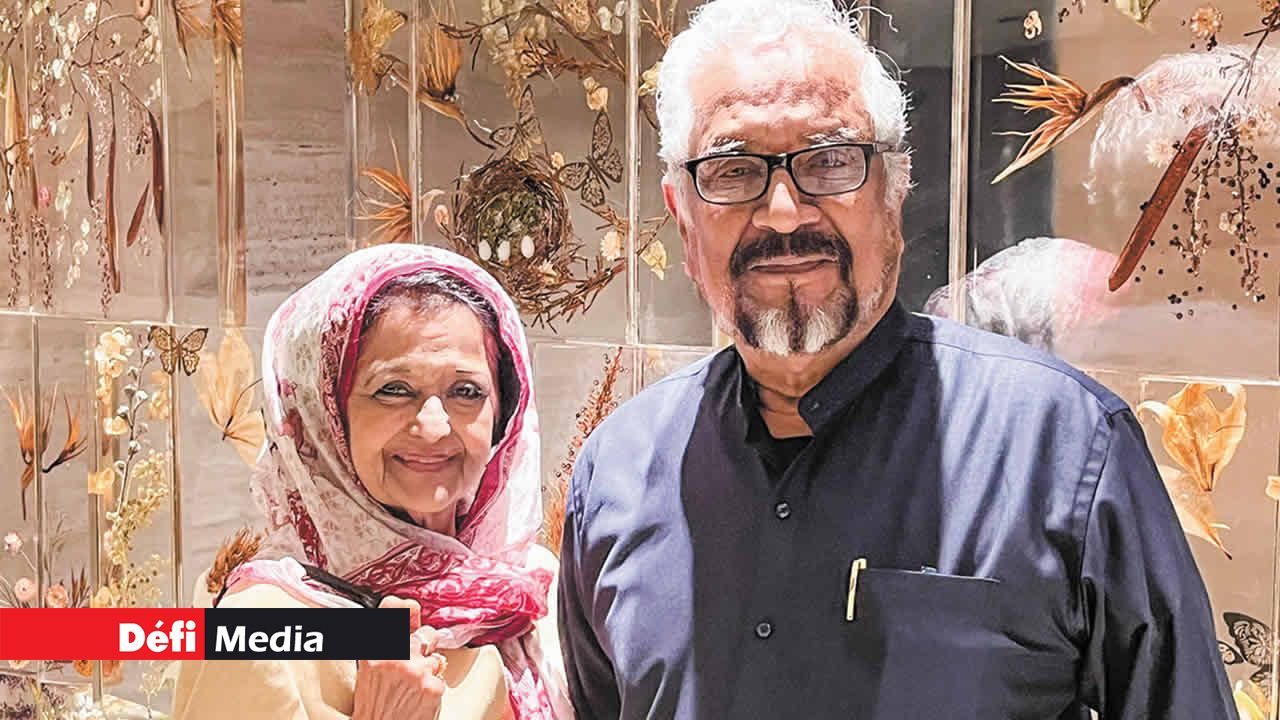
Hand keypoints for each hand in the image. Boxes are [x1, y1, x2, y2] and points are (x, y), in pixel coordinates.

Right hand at [352, 598, 446, 719]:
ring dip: (429, 671)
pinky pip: (441, 679)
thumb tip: (410, 618)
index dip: (406, 606)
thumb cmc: (374, 703)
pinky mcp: (432, 687)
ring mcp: (415, 671)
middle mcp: (394, 656)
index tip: (413, 608)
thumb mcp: (369, 668)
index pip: (391, 611)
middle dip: (426, 647)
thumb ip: (386, 644)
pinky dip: (433, 689)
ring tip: (412, 688)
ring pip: (436, 659)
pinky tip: (419, 699)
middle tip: (414, 666)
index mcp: (374, 650)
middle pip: (426, 634)